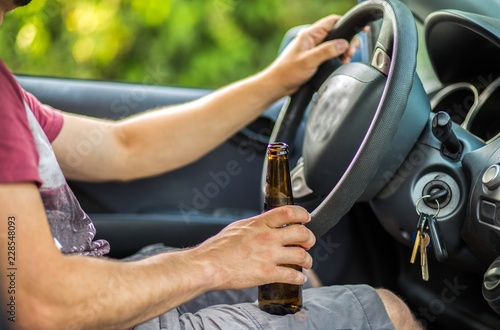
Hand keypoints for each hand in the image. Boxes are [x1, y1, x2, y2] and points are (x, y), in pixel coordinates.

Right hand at [193, 205, 314, 290]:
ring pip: (301, 255)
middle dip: (309, 239)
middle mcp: (267, 237)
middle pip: (301, 233)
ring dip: (308, 260)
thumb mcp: (238, 227)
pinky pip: (292, 275)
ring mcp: (269, 255)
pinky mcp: (267, 274)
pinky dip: (300, 278)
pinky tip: (299, 279)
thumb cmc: (217, 248)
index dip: (302, 214)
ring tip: (307, 263)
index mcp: (259, 224)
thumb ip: (255, 225)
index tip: (306, 218)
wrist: (208, 266)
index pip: (289, 212)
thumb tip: (264, 224)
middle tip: (308, 243)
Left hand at [263, 14, 361, 95]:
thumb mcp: (309, 61)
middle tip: (350, 53)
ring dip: (343, 50)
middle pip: (337, 33)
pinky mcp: (314, 58)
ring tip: (346, 59)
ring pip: (335, 44)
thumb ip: (326, 51)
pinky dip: (338, 57)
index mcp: (310, 35)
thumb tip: (343, 44)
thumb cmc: (287, 72)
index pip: (333, 22)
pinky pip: (330, 53)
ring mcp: (314, 49)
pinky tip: (340, 63)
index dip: (347, 24)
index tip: (359, 30)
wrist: (278, 85)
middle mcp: (312, 40)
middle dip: (347, 41)